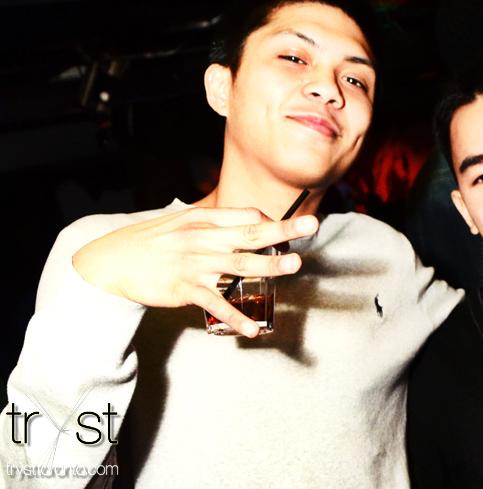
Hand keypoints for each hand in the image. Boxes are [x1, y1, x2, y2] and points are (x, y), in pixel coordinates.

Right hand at [72, 207, 318, 336]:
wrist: (109, 262)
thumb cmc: (150, 242)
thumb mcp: (181, 222)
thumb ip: (213, 222)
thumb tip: (246, 222)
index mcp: (202, 219)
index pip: (245, 215)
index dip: (270, 221)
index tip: (288, 230)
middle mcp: (202, 238)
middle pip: (249, 233)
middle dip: (283, 229)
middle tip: (312, 226)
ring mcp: (194, 264)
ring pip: (239, 264)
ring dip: (269, 265)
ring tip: (294, 265)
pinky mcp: (184, 289)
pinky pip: (215, 304)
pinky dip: (234, 316)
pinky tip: (252, 328)